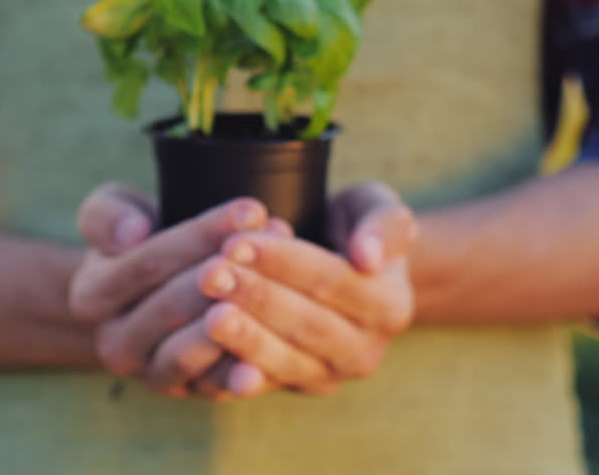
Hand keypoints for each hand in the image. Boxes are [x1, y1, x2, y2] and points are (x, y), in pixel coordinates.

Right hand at [69, 183, 272, 396]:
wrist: (154, 292)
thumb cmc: (141, 240)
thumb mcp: (112, 212)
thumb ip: (107, 215)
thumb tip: (132, 233)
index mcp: (90, 296)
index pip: (149, 261)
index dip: (202, 234)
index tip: (251, 210)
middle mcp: (114, 343)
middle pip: (173, 306)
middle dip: (226, 272)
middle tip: (272, 246)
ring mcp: (152, 374)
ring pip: (190, 351)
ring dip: (235, 318)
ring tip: (274, 287)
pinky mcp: (190, 393)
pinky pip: (216, 384)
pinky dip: (242, 367)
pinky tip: (268, 344)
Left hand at [196, 181, 418, 395]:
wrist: (345, 269)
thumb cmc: (356, 228)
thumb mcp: (379, 210)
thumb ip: (384, 226)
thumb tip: (367, 257)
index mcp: (390, 305)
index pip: (331, 280)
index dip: (284, 262)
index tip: (236, 242)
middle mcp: (366, 349)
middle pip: (306, 323)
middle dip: (255, 298)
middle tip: (209, 274)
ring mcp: (331, 375)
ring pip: (285, 360)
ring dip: (243, 337)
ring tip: (207, 313)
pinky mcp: (297, 388)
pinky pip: (266, 384)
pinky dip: (236, 373)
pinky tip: (209, 357)